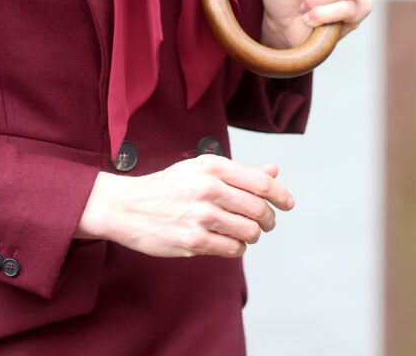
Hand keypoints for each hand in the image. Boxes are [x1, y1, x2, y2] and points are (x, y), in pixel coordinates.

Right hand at [76, 155, 293, 257]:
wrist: (128, 207)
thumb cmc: (168, 187)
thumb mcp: (201, 170)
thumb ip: (239, 172)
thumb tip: (274, 171)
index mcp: (211, 166)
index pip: (261, 182)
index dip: (280, 195)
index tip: (287, 204)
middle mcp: (208, 188)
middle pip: (259, 209)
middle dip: (268, 219)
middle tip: (264, 222)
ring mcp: (201, 216)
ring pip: (250, 232)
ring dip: (252, 235)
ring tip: (242, 232)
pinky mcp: (194, 241)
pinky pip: (233, 250)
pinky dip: (236, 248)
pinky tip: (226, 241)